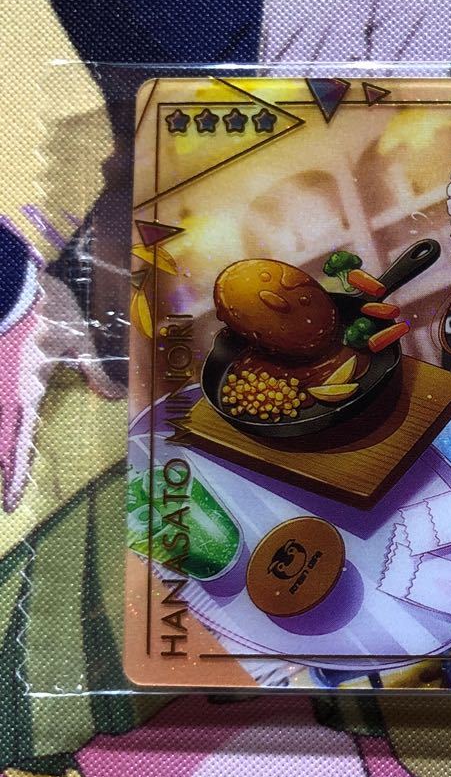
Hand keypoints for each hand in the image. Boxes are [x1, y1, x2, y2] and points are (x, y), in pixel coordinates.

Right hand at [0, 261, 127, 510]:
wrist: (8, 274)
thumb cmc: (46, 306)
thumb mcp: (77, 340)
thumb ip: (92, 371)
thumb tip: (113, 397)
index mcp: (23, 390)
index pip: (17, 442)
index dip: (14, 474)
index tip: (10, 502)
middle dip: (2, 461)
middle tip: (7, 490)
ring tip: (6, 457)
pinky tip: (6, 415)